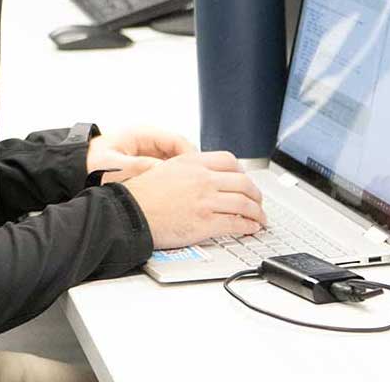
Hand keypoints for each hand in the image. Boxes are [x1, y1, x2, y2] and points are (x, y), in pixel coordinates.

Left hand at [86, 127, 195, 183]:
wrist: (75, 169)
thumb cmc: (90, 163)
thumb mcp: (114, 165)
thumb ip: (138, 167)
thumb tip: (161, 171)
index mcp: (142, 134)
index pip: (176, 141)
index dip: (191, 156)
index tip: (198, 172)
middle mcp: (147, 142)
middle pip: (178, 153)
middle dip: (188, 169)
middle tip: (195, 186)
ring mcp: (146, 154)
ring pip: (173, 164)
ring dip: (179, 177)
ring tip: (185, 193)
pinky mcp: (144, 167)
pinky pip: (163, 173)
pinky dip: (169, 183)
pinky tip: (170, 196)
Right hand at [121, 151, 264, 248]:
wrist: (129, 213)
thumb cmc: (140, 195)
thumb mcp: (164, 169)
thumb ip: (186, 170)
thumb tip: (202, 178)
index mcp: (192, 162)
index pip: (229, 160)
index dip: (242, 172)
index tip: (244, 180)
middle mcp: (203, 178)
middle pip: (243, 182)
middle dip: (255, 194)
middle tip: (257, 201)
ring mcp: (206, 200)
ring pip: (244, 203)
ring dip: (257, 212)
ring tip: (259, 218)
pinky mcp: (206, 222)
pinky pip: (236, 223)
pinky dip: (248, 226)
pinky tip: (250, 228)